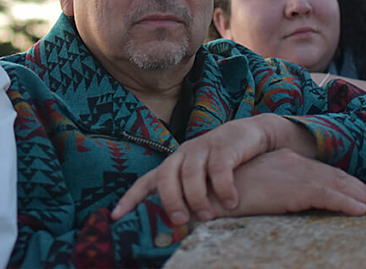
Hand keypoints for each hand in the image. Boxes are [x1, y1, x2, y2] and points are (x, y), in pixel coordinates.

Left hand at [112, 115, 313, 223]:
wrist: (248, 134)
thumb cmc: (221, 164)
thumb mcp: (200, 179)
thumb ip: (188, 197)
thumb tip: (176, 230)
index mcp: (172, 164)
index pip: (146, 181)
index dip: (130, 198)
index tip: (117, 216)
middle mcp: (183, 154)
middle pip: (166, 176)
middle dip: (170, 200)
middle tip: (178, 220)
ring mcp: (202, 148)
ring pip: (190, 174)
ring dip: (197, 198)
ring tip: (207, 217)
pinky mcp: (223, 146)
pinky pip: (219, 169)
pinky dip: (223, 188)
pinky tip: (231, 202)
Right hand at [216, 149, 365, 216]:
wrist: (207, 191)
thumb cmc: (225, 196)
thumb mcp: (254, 193)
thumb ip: (273, 195)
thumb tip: (286, 205)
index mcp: (282, 163)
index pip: (319, 174)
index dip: (343, 185)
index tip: (361, 197)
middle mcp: (289, 164)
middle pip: (332, 176)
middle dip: (359, 190)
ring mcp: (290, 174)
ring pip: (334, 185)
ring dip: (360, 196)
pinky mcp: (289, 188)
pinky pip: (324, 195)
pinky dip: (345, 202)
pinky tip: (362, 211)